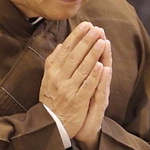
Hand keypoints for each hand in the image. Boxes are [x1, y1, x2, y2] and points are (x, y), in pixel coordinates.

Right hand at [39, 21, 108, 149]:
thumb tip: (62, 45)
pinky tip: (102, 66)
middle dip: (86, 41)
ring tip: (101, 41)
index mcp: (52, 71)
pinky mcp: (77, 101)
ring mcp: (68, 89)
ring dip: (93, 54)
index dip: (77, 36)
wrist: (50, 124)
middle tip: (97, 29)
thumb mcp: (47, 79)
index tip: (86, 25)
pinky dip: (94, 76)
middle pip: (74, 56)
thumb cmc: (51, 99)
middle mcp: (58, 78)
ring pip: (82, 69)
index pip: (66, 49)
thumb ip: (53, 61)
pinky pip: (87, 86)